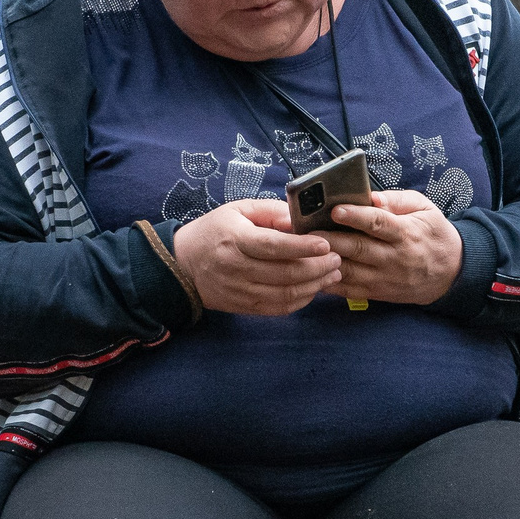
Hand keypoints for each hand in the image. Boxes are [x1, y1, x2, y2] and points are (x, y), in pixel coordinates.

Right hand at [171, 199, 341, 315]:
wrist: (182, 264)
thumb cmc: (214, 231)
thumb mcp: (237, 210)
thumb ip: (271, 211)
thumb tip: (300, 219)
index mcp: (235, 240)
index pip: (273, 246)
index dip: (302, 247)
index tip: (326, 244)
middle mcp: (236, 268)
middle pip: (285, 273)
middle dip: (317, 267)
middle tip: (337, 258)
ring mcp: (239, 291)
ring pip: (285, 294)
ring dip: (315, 286)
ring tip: (333, 274)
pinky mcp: (243, 306)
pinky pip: (278, 309)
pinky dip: (301, 301)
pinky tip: (314, 289)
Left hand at [320, 190, 462, 304]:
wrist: (451, 273)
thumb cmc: (433, 234)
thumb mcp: (424, 209)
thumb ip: (397, 200)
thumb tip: (371, 196)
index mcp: (405, 233)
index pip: (378, 223)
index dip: (356, 216)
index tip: (336, 209)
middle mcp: (393, 257)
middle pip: (358, 248)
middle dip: (330, 239)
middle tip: (306, 230)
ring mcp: (384, 278)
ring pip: (349, 270)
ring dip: (324, 261)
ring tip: (304, 250)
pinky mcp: (376, 292)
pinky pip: (348, 289)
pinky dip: (329, 281)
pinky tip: (312, 270)